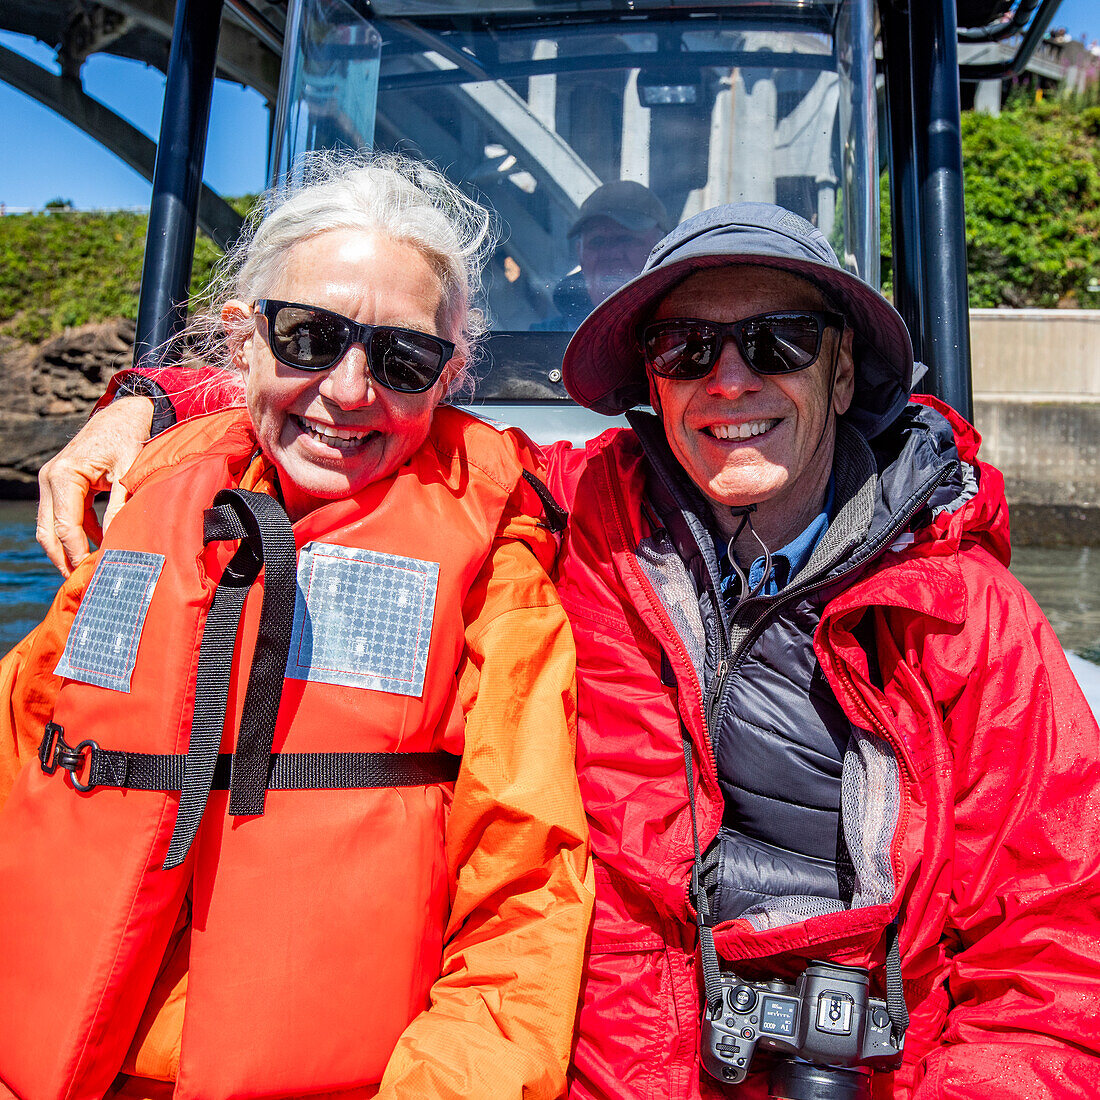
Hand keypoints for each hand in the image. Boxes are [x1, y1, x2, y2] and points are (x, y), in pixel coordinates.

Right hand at [36, 396, 154, 575]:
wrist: (126, 413)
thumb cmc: (130, 438)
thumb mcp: (129, 473)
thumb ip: (120, 506)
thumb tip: (117, 541)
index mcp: (64, 476)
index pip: (66, 526)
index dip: (77, 554)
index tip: (92, 574)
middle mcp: (50, 478)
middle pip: (49, 531)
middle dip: (64, 558)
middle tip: (82, 583)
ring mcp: (52, 480)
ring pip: (51, 526)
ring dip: (68, 548)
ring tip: (89, 571)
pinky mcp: (62, 483)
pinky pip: (64, 516)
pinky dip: (78, 533)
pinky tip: (99, 548)